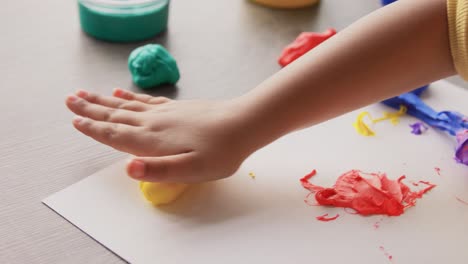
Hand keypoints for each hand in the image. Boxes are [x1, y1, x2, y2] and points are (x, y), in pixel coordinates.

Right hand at [65, 89, 253, 182]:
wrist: (243, 123)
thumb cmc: (221, 151)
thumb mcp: (192, 169)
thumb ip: (159, 170)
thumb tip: (127, 168)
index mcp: (153, 140)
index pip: (116, 134)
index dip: (94, 129)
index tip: (74, 120)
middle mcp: (153, 122)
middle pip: (115, 115)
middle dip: (90, 109)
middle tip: (69, 100)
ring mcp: (164, 112)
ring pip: (126, 105)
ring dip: (103, 100)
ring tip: (85, 93)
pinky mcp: (175, 107)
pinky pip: (145, 99)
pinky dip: (129, 95)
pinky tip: (121, 91)